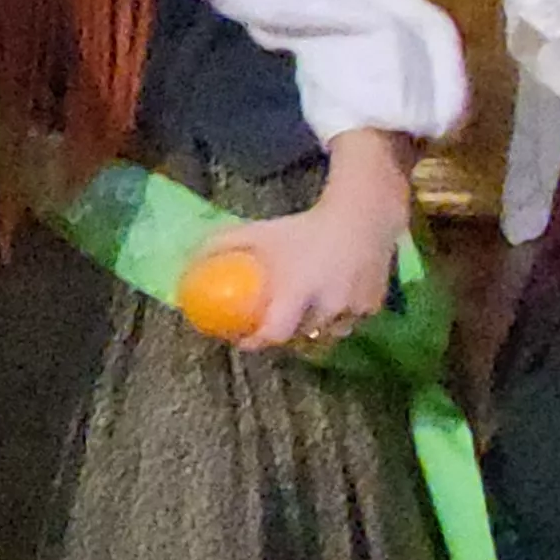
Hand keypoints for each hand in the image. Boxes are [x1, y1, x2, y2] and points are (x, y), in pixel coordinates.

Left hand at [198, 196, 403, 354]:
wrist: (362, 216)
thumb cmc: (303, 227)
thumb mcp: (259, 232)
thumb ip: (222, 246)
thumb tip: (187, 264)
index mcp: (299, 290)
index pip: (275, 334)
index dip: (256, 342)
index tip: (242, 340)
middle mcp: (328, 305)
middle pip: (298, 337)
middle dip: (282, 335)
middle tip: (268, 326)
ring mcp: (355, 309)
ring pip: (325, 336)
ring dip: (310, 332)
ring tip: (298, 317)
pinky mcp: (373, 308)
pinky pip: (348, 325)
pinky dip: (335, 322)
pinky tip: (327, 304)